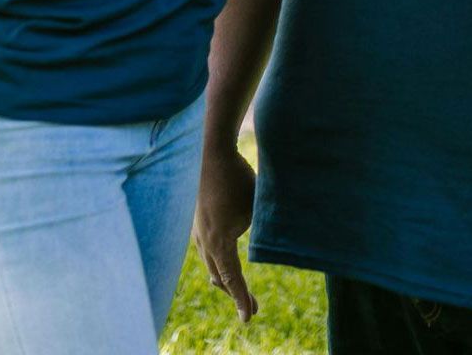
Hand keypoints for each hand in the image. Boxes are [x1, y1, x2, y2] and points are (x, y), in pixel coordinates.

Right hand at [192, 147, 258, 322]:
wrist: (209, 154)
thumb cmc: (237, 179)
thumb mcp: (256, 206)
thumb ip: (262, 230)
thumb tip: (274, 245)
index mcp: (219, 242)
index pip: (232, 278)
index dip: (241, 299)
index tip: (249, 317)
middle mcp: (204, 242)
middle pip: (220, 277)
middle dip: (236, 294)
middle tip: (253, 309)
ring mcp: (198, 232)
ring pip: (211, 265)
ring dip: (226, 280)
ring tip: (238, 291)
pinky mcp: (198, 223)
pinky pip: (207, 252)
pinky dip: (217, 264)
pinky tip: (223, 266)